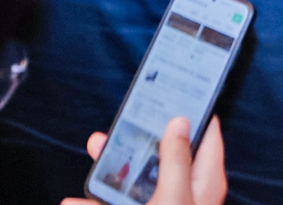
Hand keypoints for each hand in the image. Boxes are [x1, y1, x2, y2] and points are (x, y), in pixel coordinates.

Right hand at [65, 116, 224, 204]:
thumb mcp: (175, 196)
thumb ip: (176, 159)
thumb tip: (182, 121)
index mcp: (204, 182)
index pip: (207, 137)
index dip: (194, 111)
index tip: (177, 88)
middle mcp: (185, 196)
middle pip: (163, 158)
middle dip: (135, 143)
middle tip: (109, 132)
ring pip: (135, 186)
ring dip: (109, 176)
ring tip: (90, 160)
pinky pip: (118, 204)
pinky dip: (96, 201)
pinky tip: (75, 201)